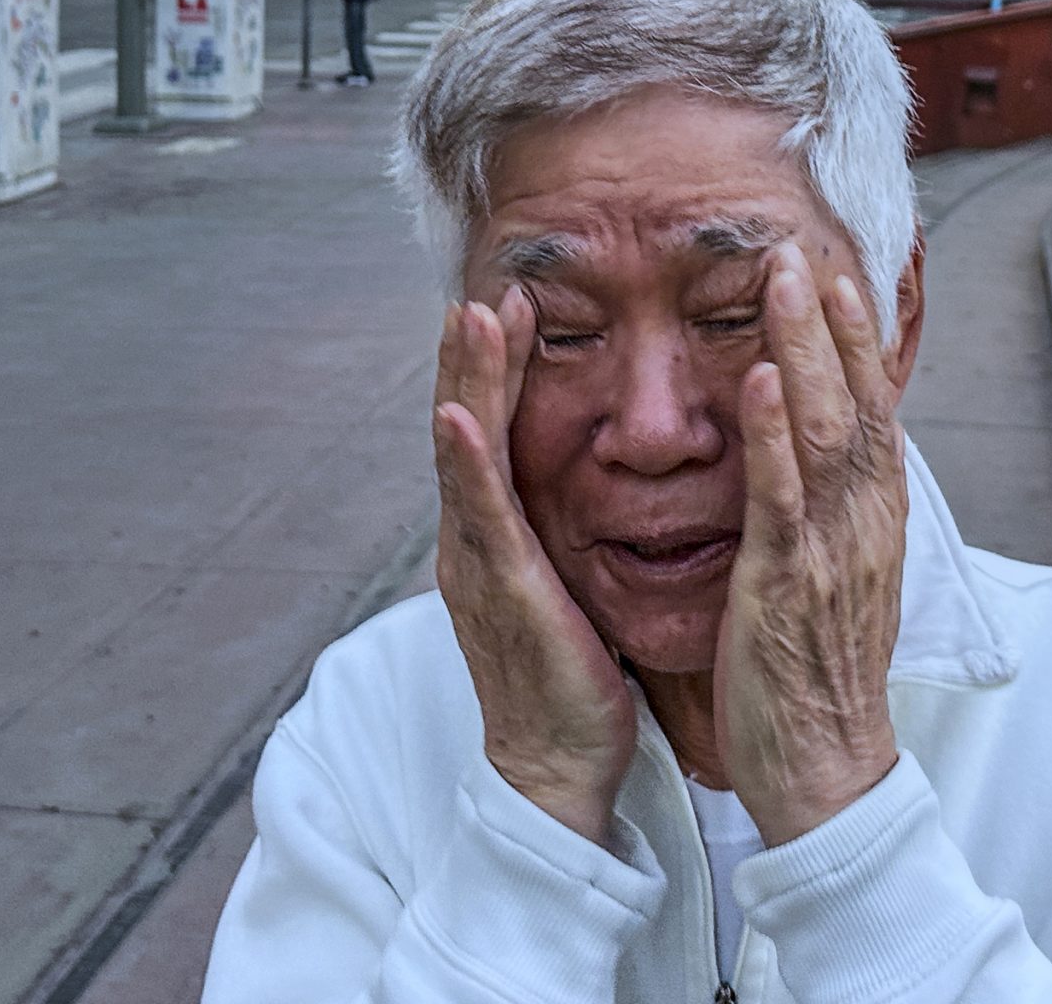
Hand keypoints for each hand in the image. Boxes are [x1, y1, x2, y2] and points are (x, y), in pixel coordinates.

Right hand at [433, 288, 638, 842]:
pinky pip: (482, 519)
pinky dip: (465, 462)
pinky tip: (460, 416)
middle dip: (474, 355)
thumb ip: (565, 527)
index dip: (501, 366)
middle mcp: (476, 540)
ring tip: (469, 315)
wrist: (558, 765)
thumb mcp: (569, 581)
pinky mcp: (502, 595)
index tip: (517, 300)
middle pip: (470, 426)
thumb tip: (590, 476)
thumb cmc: (574, 676)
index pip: (497, 431)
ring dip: (465, 381)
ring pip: (467, 455)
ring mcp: (479, 564)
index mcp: (498, 534)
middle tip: (482, 285)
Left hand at [715, 246, 908, 845]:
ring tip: (783, 281)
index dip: (860, 339)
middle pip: (858, 400)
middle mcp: (864, 522)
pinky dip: (772, 431)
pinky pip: (782, 495)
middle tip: (803, 248)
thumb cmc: (821, 675)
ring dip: (804, 348)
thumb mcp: (842, 576)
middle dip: (831, 320)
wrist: (829, 770)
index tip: (840, 274)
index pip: (876, 409)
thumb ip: (836, 512)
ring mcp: (832, 549)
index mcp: (875, 520)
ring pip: (826, 428)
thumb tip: (832, 458)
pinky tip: (756, 379)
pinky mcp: (789, 583)